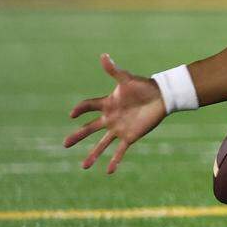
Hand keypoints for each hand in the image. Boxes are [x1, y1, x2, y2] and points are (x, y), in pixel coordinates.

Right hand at [65, 54, 166, 173]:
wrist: (162, 97)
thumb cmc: (144, 86)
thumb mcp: (127, 79)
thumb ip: (114, 70)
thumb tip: (103, 55)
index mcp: (107, 104)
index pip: (89, 107)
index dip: (80, 110)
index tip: (73, 114)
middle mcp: (110, 118)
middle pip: (90, 128)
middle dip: (78, 136)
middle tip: (65, 144)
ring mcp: (119, 128)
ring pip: (102, 144)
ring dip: (93, 155)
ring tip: (83, 167)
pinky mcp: (131, 136)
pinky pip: (120, 150)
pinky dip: (115, 161)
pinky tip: (109, 171)